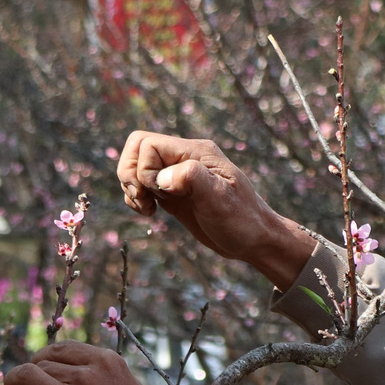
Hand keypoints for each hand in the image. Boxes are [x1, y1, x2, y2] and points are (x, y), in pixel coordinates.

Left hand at [0, 342, 170, 384]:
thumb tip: (73, 367)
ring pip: (25, 376)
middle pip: (42, 363)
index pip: (62, 349)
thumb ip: (103, 374)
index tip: (43, 371)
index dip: (46, 358)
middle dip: (33, 374)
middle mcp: (86, 376)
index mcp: (107, 363)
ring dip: (15, 384)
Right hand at [115, 131, 316, 288]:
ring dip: (131, 188)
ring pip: (135, 166)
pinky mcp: (173, 191)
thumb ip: (192, 178)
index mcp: (195, 152)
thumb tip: (162, 177)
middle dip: (130, 175)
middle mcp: (184, 158)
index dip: (144, 170)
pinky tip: (149, 212)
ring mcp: (177, 174)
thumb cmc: (242, 220)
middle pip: (136, 148)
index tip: (160, 193)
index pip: (148, 144)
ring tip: (147, 208)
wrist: (254, 240)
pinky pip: (142, 184)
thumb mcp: (220, 198)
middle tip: (143, 199)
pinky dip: (136, 198)